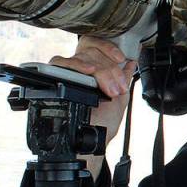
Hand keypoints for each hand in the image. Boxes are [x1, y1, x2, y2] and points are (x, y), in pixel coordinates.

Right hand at [49, 36, 137, 174]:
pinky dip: (76, 64)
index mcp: (93, 71)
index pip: (97, 45)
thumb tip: (131, 62)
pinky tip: (88, 71)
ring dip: (100, 71)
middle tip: (117, 88)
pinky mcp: (55, 81)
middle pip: (92, 52)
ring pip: (81, 56)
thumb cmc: (103, 124)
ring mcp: (67, 75)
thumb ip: (124, 79)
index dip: (109, 49)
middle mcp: (79, 71)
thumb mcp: (120, 99)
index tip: (122, 59)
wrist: (92, 141)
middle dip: (109, 69)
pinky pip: (59, 63)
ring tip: (109, 89)